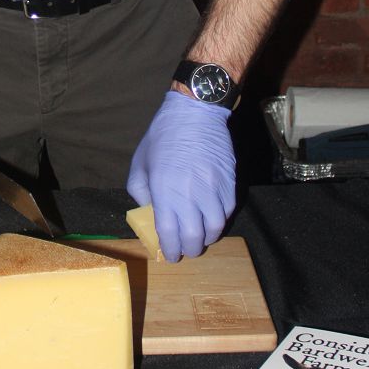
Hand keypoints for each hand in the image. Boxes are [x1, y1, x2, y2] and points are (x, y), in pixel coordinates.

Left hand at [126, 92, 235, 261]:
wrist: (194, 114)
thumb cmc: (162, 137)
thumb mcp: (140, 164)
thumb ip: (141, 193)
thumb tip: (150, 214)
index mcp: (165, 191)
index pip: (170, 234)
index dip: (171, 250)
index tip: (170, 254)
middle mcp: (191, 194)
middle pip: (195, 237)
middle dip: (190, 249)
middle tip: (186, 250)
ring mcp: (213, 189)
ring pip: (215, 227)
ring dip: (207, 238)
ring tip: (200, 237)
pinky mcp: (229, 183)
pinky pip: (227, 211)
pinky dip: (219, 220)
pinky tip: (211, 218)